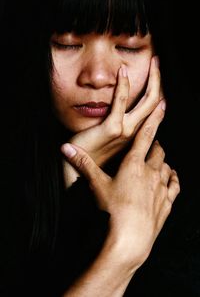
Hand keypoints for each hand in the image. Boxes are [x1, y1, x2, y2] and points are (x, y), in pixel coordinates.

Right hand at [61, 99, 179, 266]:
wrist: (129, 239)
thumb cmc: (112, 210)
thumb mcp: (96, 185)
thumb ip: (82, 164)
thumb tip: (65, 148)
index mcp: (134, 165)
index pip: (146, 137)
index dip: (153, 121)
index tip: (161, 108)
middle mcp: (151, 173)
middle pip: (158, 152)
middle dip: (155, 145)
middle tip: (150, 144)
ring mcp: (161, 188)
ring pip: (167, 167)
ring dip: (162, 163)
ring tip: (157, 163)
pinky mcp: (167, 203)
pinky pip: (174, 186)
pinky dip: (173, 179)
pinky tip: (171, 178)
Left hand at [62, 56, 162, 186]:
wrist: (78, 171)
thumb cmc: (90, 153)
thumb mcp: (107, 137)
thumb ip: (115, 124)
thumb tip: (116, 109)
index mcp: (134, 134)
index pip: (152, 110)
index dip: (158, 92)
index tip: (157, 77)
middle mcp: (134, 132)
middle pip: (154, 103)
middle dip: (158, 81)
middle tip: (157, 62)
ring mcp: (125, 131)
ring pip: (146, 102)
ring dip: (152, 80)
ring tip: (153, 62)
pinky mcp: (111, 129)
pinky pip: (121, 102)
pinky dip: (124, 85)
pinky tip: (123, 70)